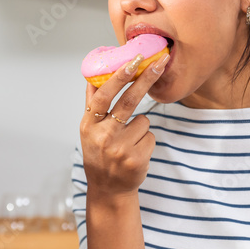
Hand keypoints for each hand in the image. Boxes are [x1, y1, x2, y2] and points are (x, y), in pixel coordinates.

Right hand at [80, 53, 167, 198]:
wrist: (108, 188)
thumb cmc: (99, 153)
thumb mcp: (88, 130)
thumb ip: (92, 104)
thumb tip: (92, 76)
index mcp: (89, 125)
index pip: (103, 96)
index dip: (118, 77)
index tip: (132, 61)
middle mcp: (103, 136)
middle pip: (129, 101)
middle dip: (146, 79)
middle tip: (160, 62)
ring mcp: (120, 149)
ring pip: (143, 120)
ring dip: (140, 126)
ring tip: (128, 141)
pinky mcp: (137, 159)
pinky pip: (150, 136)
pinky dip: (146, 141)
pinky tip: (135, 151)